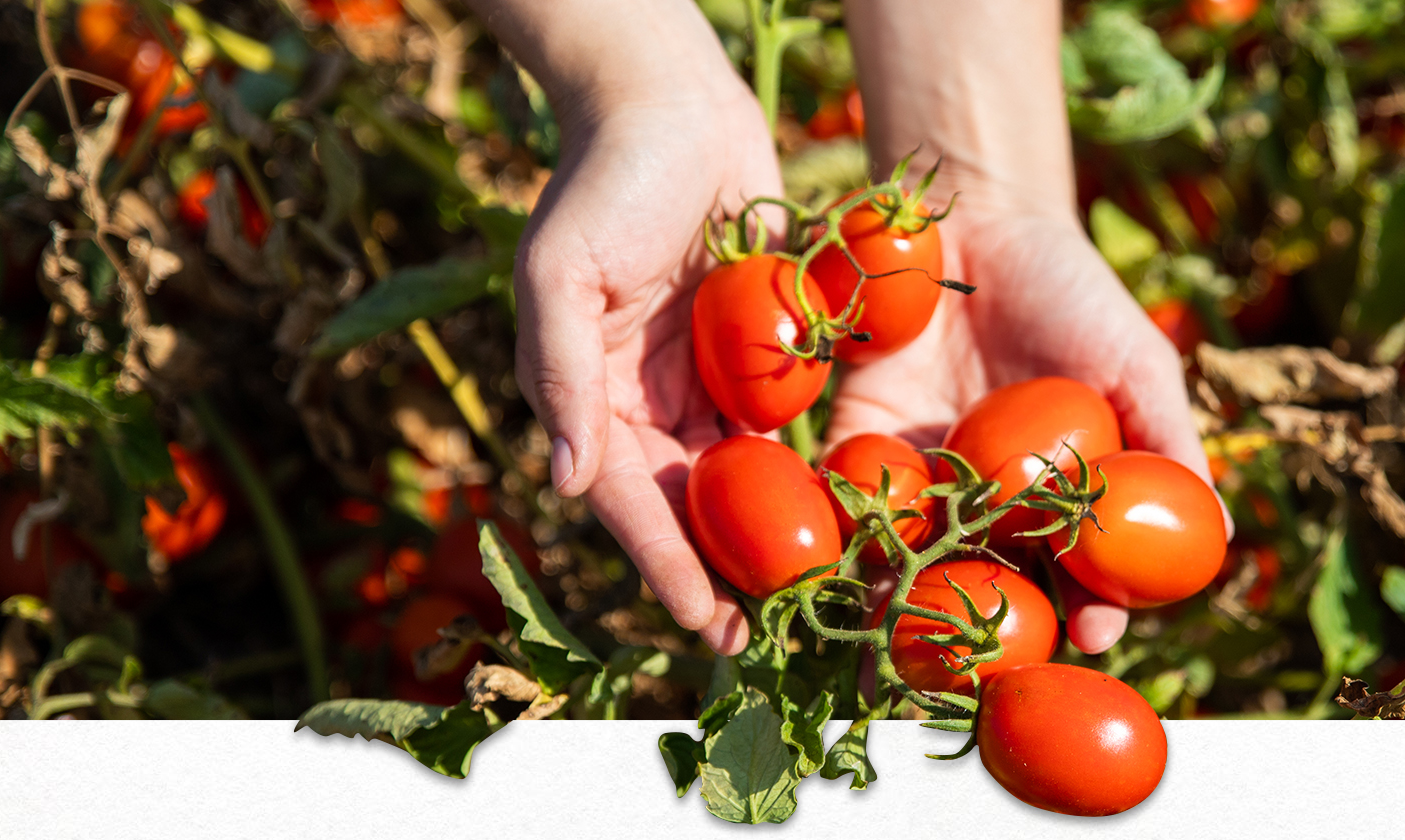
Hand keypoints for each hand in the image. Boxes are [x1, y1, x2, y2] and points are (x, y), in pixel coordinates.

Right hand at [514, 79, 777, 656]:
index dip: (660, 560)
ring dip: (764, 537)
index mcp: (589, 393)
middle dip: (717, 571)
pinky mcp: (757, 353)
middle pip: (685, 503)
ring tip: (808, 596)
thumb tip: (570, 484)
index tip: (698, 620)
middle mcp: (643, 400)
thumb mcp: (562, 270)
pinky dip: (802, 470)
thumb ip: (561, 375)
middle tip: (763, 637)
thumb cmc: (606, 180)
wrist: (670, 103)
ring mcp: (702, 379)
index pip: (627, 496)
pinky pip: (779, 424)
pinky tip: (842, 514)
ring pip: (736, 478)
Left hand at [826, 203, 1217, 652]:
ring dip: (903, 608)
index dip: (1088, 608)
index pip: (1077, 575)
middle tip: (984, 673)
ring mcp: (923, 482)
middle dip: (986, 636)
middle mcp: (990, 508)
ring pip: (917, 563)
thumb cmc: (1074, 293)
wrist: (980, 218)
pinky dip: (841, 536)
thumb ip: (1170, 442)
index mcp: (1060, 502)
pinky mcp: (856, 444)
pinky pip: (847, 500)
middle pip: (992, 586)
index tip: (1096, 632)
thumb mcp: (1136, 362)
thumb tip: (1220, 532)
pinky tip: (836, 570)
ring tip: (897, 646)